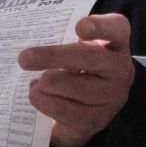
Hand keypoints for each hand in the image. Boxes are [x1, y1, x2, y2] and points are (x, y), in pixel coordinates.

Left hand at [19, 13, 135, 146]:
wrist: (85, 110)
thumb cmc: (78, 68)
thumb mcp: (77, 49)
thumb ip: (63, 40)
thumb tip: (30, 51)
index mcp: (117, 43)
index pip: (117, 28)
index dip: (100, 26)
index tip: (79, 27)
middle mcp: (121, 69)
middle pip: (89, 57)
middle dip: (53, 56)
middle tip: (24, 59)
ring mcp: (112, 97)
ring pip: (71, 85)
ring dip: (44, 83)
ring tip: (36, 82)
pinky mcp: (97, 120)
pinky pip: (61, 108)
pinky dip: (43, 101)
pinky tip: (38, 95)